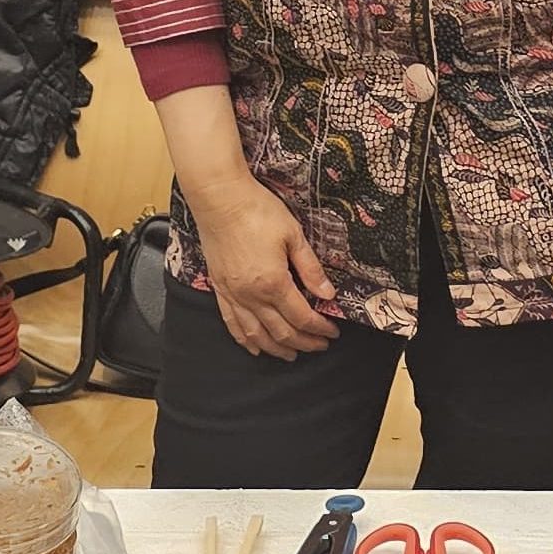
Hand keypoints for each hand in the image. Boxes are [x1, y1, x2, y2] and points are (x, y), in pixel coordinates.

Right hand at [188, 171, 338, 360]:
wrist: (219, 199)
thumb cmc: (257, 211)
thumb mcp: (293, 235)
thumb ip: (310, 268)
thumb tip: (328, 293)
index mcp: (273, 282)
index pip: (301, 316)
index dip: (320, 328)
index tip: (332, 331)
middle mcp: (251, 295)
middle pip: (281, 331)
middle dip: (303, 342)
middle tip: (319, 346)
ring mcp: (232, 294)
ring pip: (256, 334)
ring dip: (276, 348)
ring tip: (292, 354)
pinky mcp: (219, 288)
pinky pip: (231, 323)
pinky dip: (245, 340)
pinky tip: (254, 347)